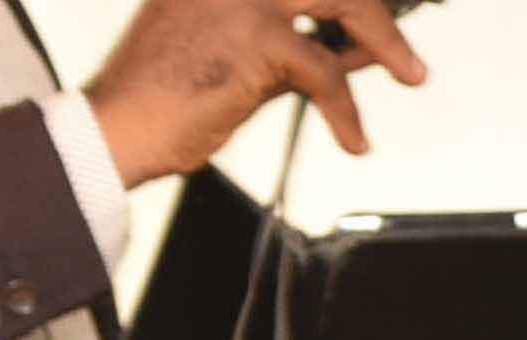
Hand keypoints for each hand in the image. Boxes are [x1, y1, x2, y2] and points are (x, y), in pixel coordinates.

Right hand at [86, 0, 430, 182]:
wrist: (116, 127)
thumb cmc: (168, 97)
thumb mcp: (241, 53)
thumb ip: (297, 39)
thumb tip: (359, 44)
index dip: (346, 1)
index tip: (374, 16)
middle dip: (375, 9)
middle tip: (403, 48)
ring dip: (386, 39)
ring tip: (410, 73)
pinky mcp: (255, 39)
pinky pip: (325, 70)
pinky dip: (346, 110)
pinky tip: (352, 138)